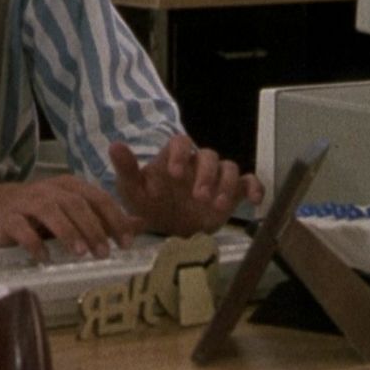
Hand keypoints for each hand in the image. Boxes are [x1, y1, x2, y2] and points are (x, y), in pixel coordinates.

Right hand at [0, 172, 142, 262]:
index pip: (96, 197)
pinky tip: (42, 258)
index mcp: (66, 186)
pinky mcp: (6, 218)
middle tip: (105, 252)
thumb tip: (138, 225)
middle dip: (94, 228)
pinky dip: (34, 243)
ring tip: (81, 253)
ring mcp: (26, 203)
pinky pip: (22, 229)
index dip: (113, 218)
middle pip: (76, 205)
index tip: (125, 242)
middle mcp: (47, 190)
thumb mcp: (66, 210)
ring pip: (52, 213)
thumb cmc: (29, 211)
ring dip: (69, 233)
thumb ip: (99, 217)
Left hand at [109, 136, 264, 235]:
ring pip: (229, 167)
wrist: (165, 227)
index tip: (173, 174)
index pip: (181, 142)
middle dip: (206, 174)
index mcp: (173, 158)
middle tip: (198, 196)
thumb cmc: (148, 203)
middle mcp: (196, 164)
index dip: (180, 154)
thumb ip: (126, 168)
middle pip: (209, 155)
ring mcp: (216, 178)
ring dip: (226, 184)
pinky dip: (255, 188)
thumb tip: (114, 145)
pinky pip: (248, 183)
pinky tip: (255, 201)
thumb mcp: (132, 189)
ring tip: (217, 205)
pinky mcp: (232, 193)